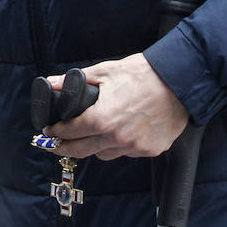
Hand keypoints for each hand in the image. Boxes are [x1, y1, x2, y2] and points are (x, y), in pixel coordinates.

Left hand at [42, 53, 187, 160]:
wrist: (178, 81)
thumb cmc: (141, 74)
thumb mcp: (103, 72)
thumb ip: (73, 81)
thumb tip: (51, 83)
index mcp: (102, 119)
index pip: (69, 132)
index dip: (55, 132)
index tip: (49, 129)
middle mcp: (117, 138)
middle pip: (81, 151)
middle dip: (64, 147)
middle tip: (54, 143)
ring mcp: (135, 147)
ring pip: (104, 154)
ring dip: (93, 147)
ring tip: (89, 134)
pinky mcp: (150, 150)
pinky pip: (126, 153)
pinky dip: (117, 146)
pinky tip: (116, 133)